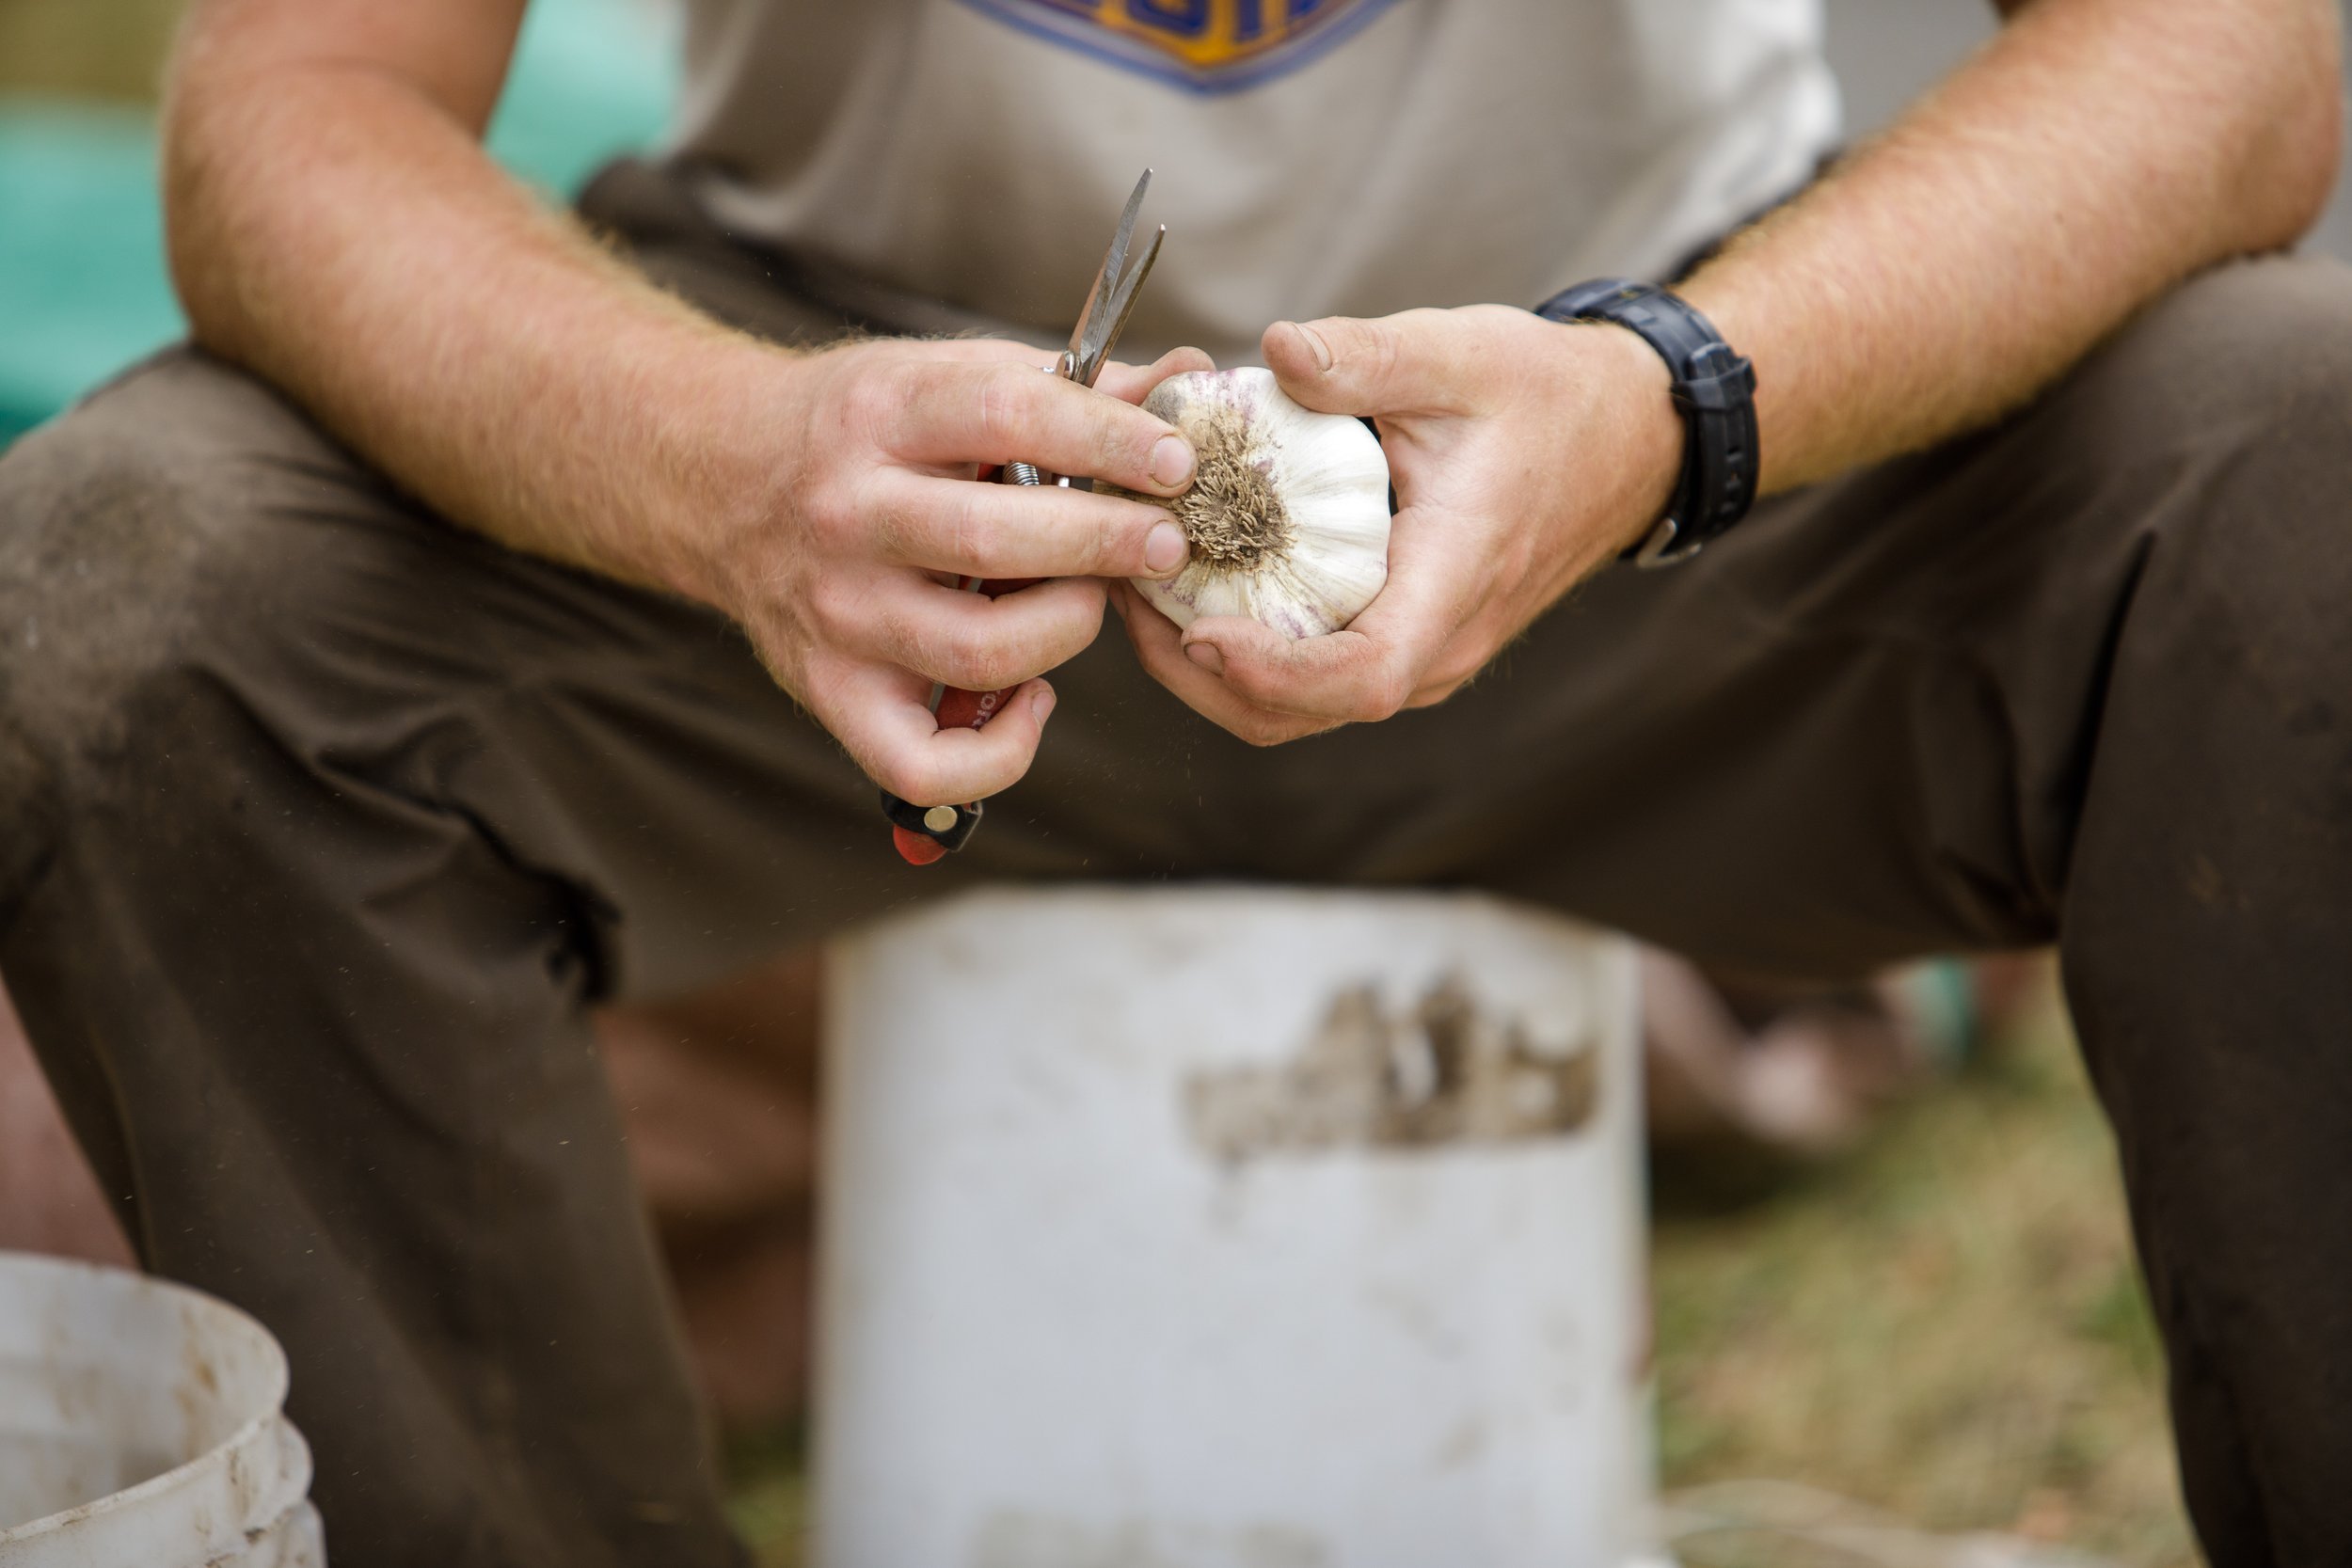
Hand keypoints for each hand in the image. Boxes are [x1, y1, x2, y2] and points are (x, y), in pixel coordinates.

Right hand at [689, 337, 1208, 805]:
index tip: (1177, 464)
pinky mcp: (830, 691)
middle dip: (1106, 544)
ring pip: (978, 651)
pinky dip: (1002, 751)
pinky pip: (925, 763)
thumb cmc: (861, 432)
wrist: (719, 482)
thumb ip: (1063, 387)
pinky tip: (1035, 698)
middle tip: (1166, 543)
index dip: (1109, 439)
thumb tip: (1181, 379)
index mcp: (880, 415)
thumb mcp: (942, 375)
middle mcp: (847, 515)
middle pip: (996, 543)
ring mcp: (836, 613)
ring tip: (1087, 600)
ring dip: (1066, 631)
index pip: (1008, 414)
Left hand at [1111, 305, 1682, 744]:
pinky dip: (1242, 643)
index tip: (1198, 633)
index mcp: (1454, 581)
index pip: (1364, 676)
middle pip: (1302, 711)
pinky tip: (1191, 579)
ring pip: (1297, 706)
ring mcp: (1419, 651)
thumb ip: (1367, 357)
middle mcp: (1436, 642)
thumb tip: (1277, 347)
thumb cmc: (1548, 397)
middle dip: (1200, 673)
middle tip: (1122, 592)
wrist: (1622, 436)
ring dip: (1209, 665)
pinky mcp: (1399, 638)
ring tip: (1137, 588)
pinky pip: (1310, 670)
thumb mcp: (1461, 355)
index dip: (1274, 673)